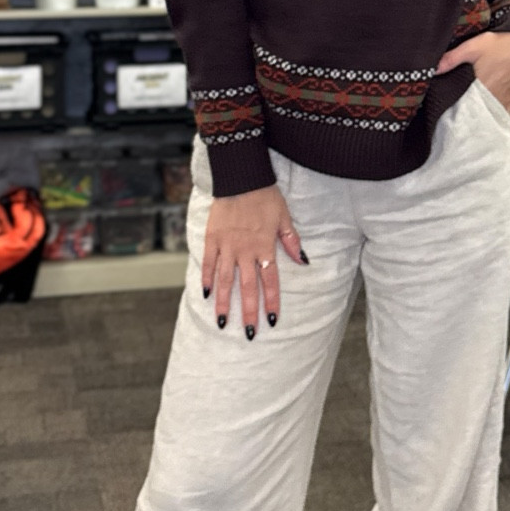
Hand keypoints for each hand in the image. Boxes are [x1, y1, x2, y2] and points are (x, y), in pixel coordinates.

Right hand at [203, 185, 304, 338]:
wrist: (241, 176)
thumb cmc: (265, 196)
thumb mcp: (284, 217)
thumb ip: (292, 241)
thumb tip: (304, 261)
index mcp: (265, 247)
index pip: (270, 281)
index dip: (271, 302)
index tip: (272, 321)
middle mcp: (245, 250)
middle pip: (247, 287)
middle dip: (248, 312)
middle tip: (249, 333)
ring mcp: (226, 246)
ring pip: (224, 280)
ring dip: (224, 302)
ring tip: (223, 322)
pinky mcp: (212, 238)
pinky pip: (207, 263)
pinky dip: (206, 279)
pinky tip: (205, 295)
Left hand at [435, 29, 509, 109]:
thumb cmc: (499, 46)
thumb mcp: (472, 47)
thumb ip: (452, 59)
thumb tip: (434, 69)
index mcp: (481, 87)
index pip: (463, 106)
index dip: (452, 110)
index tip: (444, 110)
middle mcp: (492, 97)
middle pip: (473, 112)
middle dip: (463, 112)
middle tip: (452, 112)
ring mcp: (501, 100)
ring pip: (485, 113)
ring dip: (476, 113)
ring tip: (466, 110)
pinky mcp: (507, 100)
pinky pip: (497, 112)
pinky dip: (490, 114)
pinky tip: (482, 112)